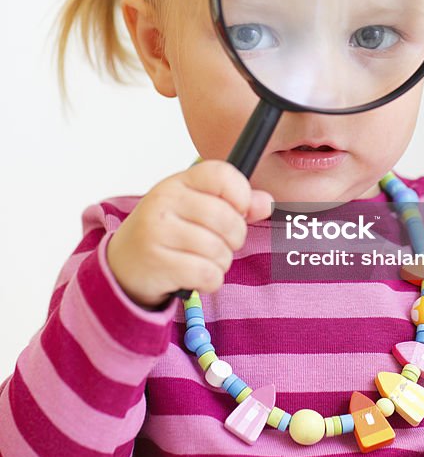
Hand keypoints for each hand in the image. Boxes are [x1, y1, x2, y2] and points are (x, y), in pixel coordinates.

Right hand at [106, 160, 272, 308]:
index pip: (222, 174)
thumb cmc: (168, 232)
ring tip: (203, 260)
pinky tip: (196, 276)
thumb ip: (236, 203)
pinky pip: (208, 274)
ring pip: (220, 250)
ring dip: (221, 262)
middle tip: (220, 243)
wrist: (123, 264)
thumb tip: (267, 203)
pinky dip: (210, 281)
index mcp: (178, 181)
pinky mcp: (157, 263)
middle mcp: (164, 201)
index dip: (241, 195)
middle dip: (235, 238)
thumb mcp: (197, 208)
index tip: (239, 211)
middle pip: (228, 219)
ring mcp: (158, 232)